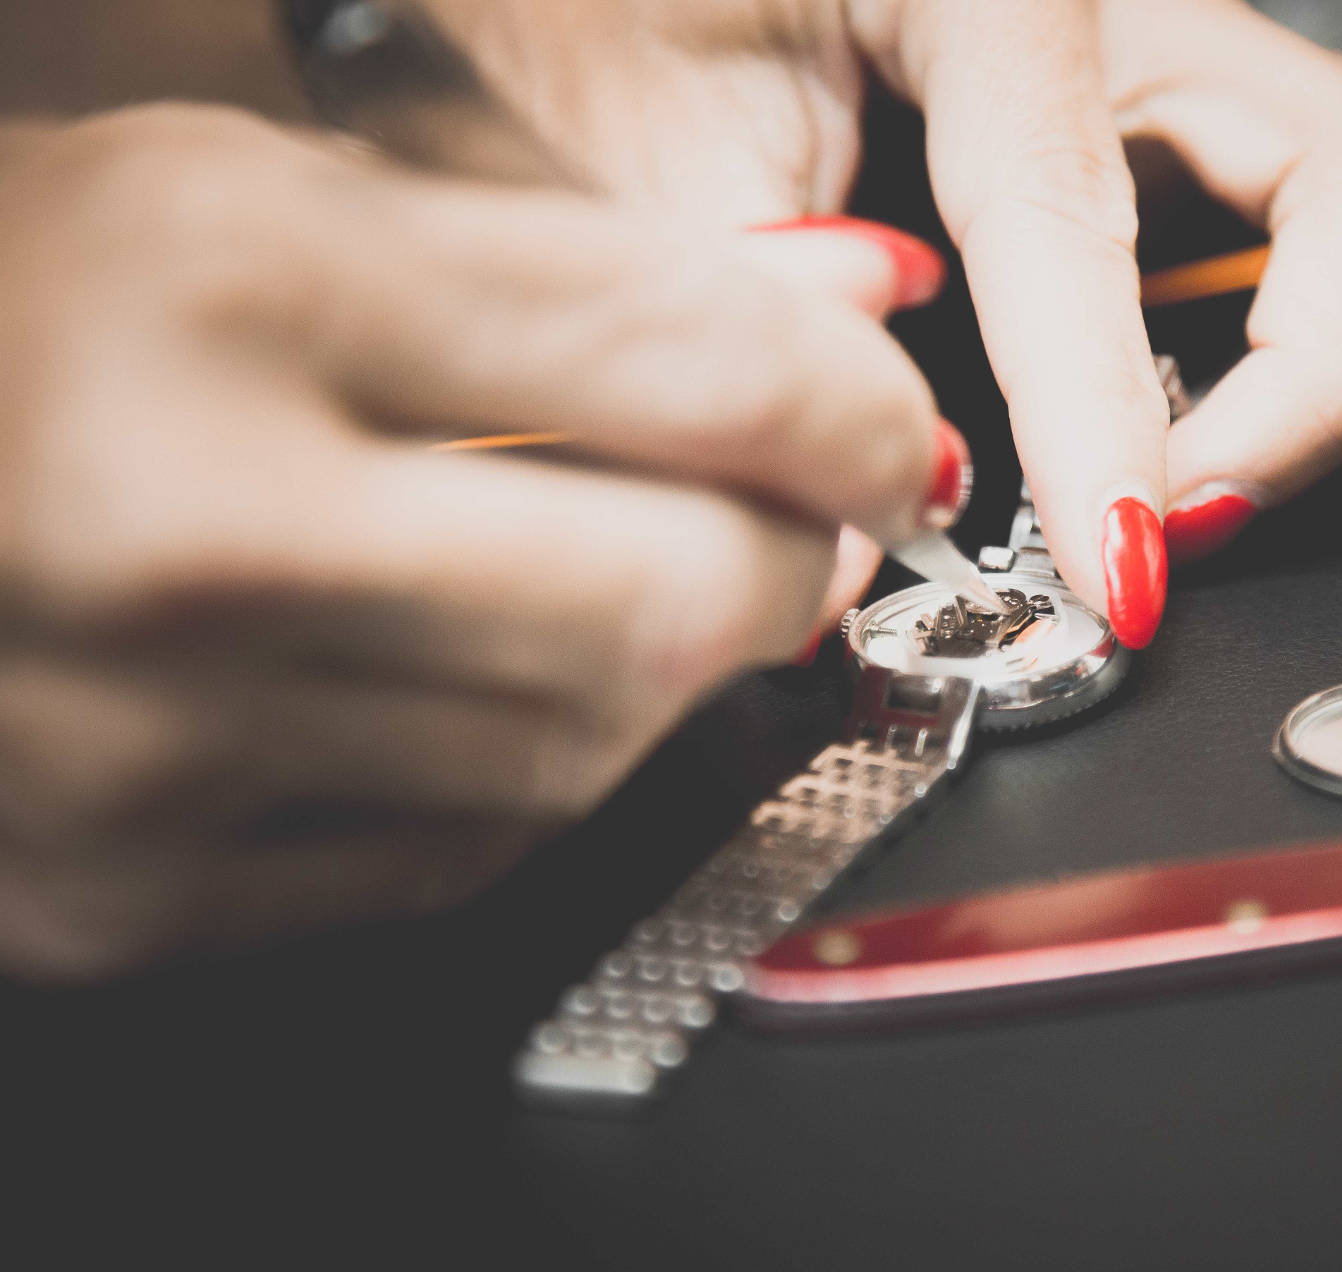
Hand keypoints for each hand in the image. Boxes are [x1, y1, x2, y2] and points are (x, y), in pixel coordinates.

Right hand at [0, 103, 955, 978]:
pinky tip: (465, 677)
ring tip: (621, 571)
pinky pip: (454, 857)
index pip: (685, 356)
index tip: (895, 426)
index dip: (853, 403)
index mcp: (225, 276)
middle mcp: (184, 525)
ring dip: (665, 665)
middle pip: (679, 600)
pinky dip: (522, 767)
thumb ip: (564, 267)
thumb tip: (848, 322)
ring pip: (591, 754)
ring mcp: (143, 745)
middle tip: (796, 517)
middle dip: (793, 558)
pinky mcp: (120, 894)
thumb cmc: (14, 297)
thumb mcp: (264, 187)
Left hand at [425, 0, 1341, 643]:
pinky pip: (1335, 212)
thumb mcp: (648, 146)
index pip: (1089, 221)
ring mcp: (1178, 43)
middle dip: (1319, 382)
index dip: (1110, 420)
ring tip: (1196, 479)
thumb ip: (763, 318)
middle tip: (1185, 516)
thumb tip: (869, 507)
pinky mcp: (1182, 106)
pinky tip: (1196, 408)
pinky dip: (1315, 328)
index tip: (1124, 567)